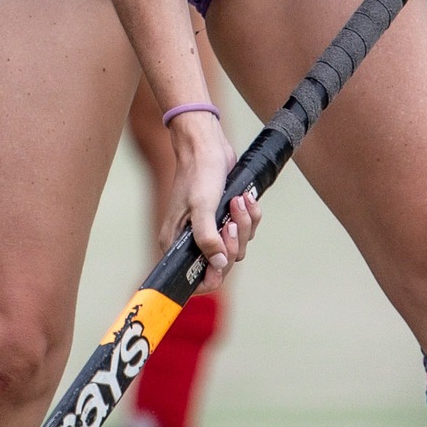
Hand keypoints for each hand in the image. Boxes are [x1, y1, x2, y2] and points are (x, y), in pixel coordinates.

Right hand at [159, 111, 262, 291]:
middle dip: (233, 242)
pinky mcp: (223, 220)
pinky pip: (244, 231)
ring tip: (238, 201)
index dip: (213, 275)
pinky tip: (245, 198)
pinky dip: (250, 216)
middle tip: (230, 221)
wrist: (207, 146)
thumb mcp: (202, 206)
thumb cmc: (198, 173)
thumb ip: (208, 239)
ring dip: (243, 225)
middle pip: (222, 264)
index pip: (195, 280)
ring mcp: (209, 231)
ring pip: (237, 247)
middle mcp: (192, 241)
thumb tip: (219, 265)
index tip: (224, 258)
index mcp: (177, 244)